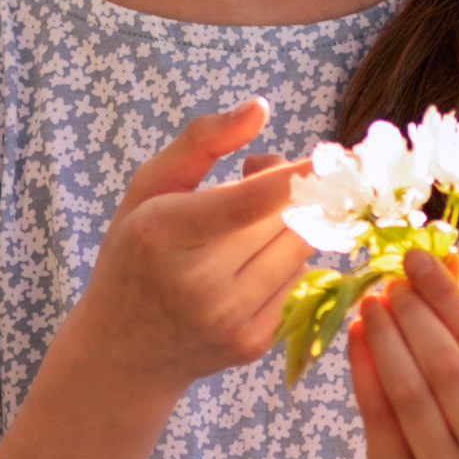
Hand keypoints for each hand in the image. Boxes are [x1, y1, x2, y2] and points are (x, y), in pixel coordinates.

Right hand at [67, 101, 309, 401]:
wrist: (123, 350)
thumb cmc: (135, 252)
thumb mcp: (149, 187)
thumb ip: (202, 140)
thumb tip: (261, 108)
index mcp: (165, 235)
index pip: (249, 202)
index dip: (299, 175)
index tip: (335, 155)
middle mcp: (199, 284)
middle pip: (285, 219)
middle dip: (288, 188)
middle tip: (256, 175)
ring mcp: (229, 319)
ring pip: (300, 248)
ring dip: (291, 221)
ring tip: (250, 218)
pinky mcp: (253, 343)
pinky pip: (297, 280)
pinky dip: (284, 260)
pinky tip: (248, 260)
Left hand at [346, 247, 458, 458]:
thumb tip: (442, 255)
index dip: (448, 298)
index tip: (418, 258)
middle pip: (447, 368)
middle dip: (414, 314)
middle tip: (390, 278)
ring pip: (409, 393)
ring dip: (385, 337)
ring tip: (371, 301)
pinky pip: (376, 417)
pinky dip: (364, 369)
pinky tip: (357, 335)